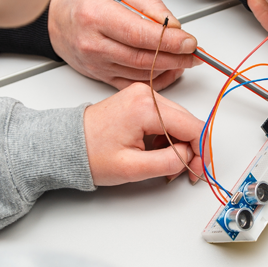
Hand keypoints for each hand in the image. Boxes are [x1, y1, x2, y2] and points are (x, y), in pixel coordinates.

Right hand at [48, 0, 198, 89]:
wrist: (56, 19)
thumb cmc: (85, 1)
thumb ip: (149, 5)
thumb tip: (173, 25)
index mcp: (96, 16)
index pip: (140, 34)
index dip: (169, 40)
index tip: (190, 41)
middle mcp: (94, 43)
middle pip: (142, 58)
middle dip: (175, 57)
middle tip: (194, 53)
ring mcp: (96, 64)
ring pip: (140, 73)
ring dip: (168, 69)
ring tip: (185, 60)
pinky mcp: (100, 76)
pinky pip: (132, 84)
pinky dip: (154, 81)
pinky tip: (168, 72)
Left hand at [82, 83, 204, 185]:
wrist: (66, 144)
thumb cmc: (90, 154)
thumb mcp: (133, 168)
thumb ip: (168, 162)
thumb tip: (189, 157)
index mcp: (146, 107)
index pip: (192, 126)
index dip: (201, 152)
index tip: (198, 170)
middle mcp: (147, 94)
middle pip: (188, 121)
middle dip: (191, 149)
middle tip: (185, 172)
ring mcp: (143, 94)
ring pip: (179, 119)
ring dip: (179, 143)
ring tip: (165, 164)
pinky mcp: (139, 99)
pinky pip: (165, 116)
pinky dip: (167, 135)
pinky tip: (157, 151)